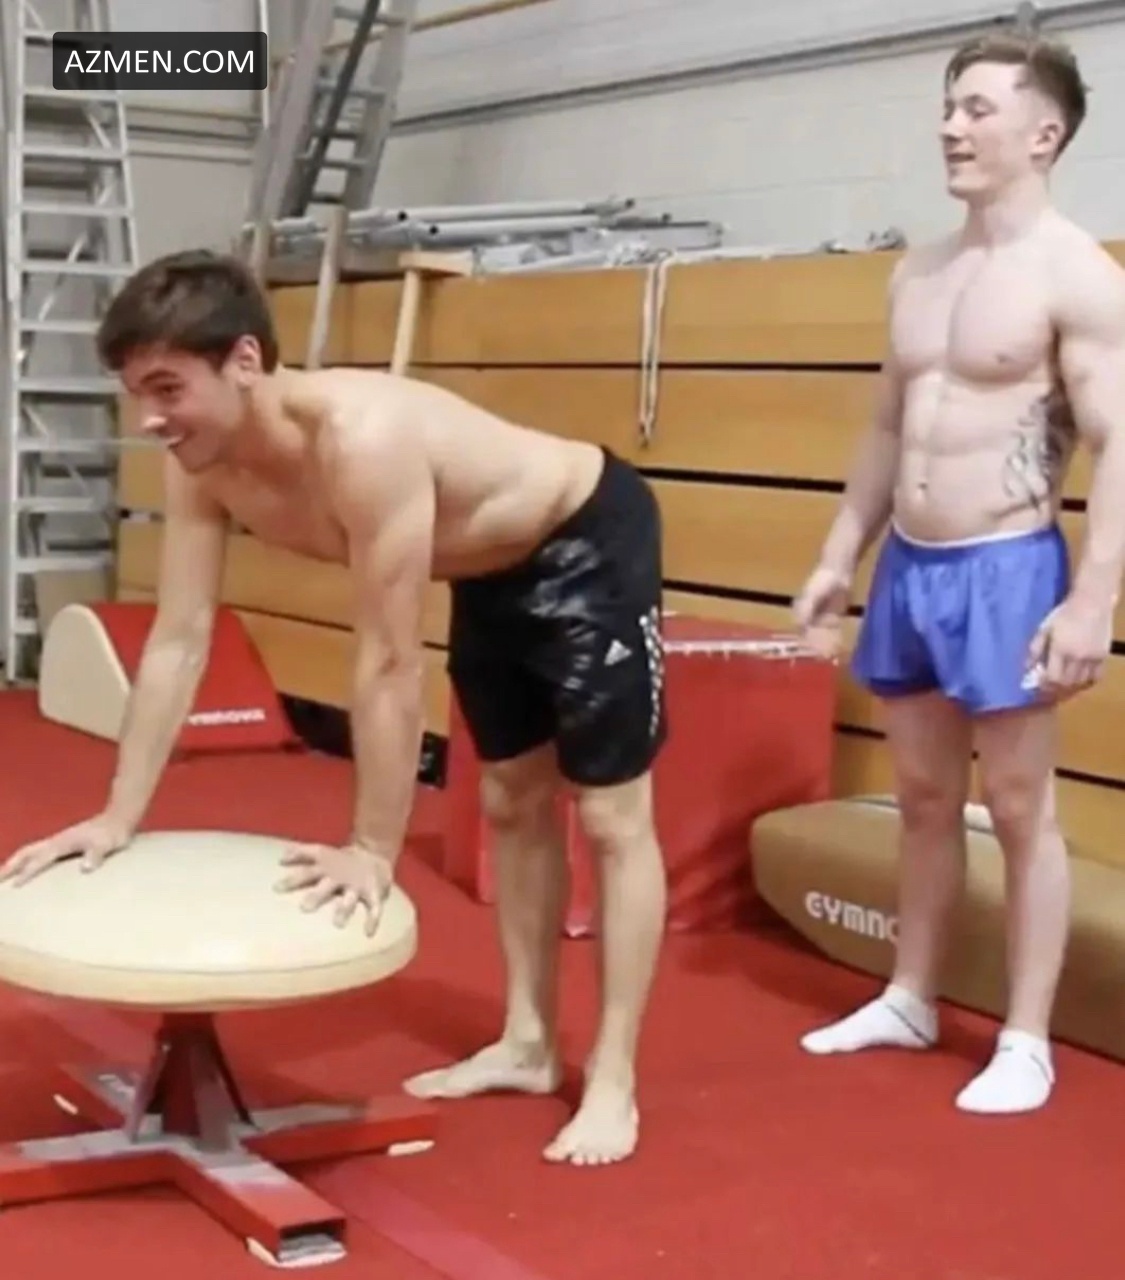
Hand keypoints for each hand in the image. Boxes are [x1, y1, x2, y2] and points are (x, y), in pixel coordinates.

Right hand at [0, 813, 131, 886]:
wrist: (119, 818)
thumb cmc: (112, 833)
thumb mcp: (106, 844)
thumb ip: (96, 855)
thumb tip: (85, 868)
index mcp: (62, 843)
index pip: (40, 859)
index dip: (28, 872)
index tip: (14, 885)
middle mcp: (56, 841)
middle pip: (27, 852)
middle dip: (11, 865)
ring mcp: (59, 841)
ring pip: (30, 851)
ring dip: (16, 862)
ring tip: (4, 875)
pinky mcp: (64, 843)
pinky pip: (39, 852)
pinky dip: (28, 860)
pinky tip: (29, 869)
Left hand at [275, 841, 393, 935]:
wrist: (375, 854)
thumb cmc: (340, 860)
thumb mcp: (323, 853)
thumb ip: (302, 854)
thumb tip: (280, 859)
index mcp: (327, 863)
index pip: (310, 860)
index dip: (296, 859)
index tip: (279, 871)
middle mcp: (341, 874)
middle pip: (327, 884)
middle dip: (317, 895)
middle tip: (304, 908)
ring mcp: (357, 885)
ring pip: (349, 899)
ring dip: (344, 910)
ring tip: (338, 925)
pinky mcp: (373, 893)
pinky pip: (374, 908)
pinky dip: (373, 920)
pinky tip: (369, 932)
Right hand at [793, 564, 851, 658]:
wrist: (839, 571)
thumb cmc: (822, 580)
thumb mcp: (812, 595)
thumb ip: (806, 609)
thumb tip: (799, 625)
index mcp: (800, 610)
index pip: (800, 629)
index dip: (804, 640)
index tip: (809, 651)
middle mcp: (809, 616)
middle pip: (811, 634)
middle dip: (815, 646)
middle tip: (822, 656)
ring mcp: (822, 617)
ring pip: (822, 635)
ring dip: (825, 645)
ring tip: (830, 656)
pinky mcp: (834, 618)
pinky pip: (833, 631)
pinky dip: (835, 639)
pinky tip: (838, 647)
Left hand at [1026, 595, 1113, 699]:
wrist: (1091, 603)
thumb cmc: (1064, 614)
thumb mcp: (1044, 628)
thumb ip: (1035, 648)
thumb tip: (1027, 668)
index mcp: (1061, 649)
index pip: (1053, 677)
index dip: (1045, 684)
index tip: (1038, 684)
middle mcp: (1078, 656)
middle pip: (1066, 682)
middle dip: (1055, 687)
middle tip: (1048, 685)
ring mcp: (1092, 658)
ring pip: (1081, 682)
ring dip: (1070, 685)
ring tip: (1062, 682)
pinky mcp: (1103, 656)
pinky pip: (1096, 676)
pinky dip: (1086, 681)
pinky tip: (1079, 678)